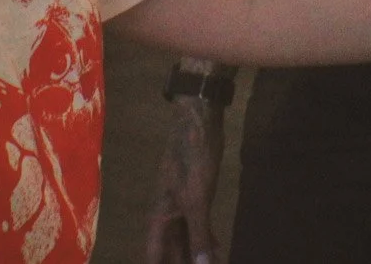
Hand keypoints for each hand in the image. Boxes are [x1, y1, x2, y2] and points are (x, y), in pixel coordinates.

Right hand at [143, 91, 225, 263]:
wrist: (198, 121)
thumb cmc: (192, 158)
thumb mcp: (197, 198)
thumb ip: (199, 234)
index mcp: (160, 216)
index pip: (154, 255)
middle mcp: (167, 214)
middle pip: (171, 250)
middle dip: (182, 262)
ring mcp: (182, 204)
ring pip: (185, 238)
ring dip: (196, 253)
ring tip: (209, 263)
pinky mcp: (196, 195)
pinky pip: (198, 224)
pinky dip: (206, 238)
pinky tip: (217, 247)